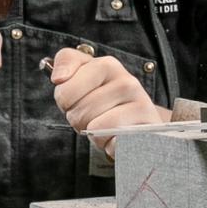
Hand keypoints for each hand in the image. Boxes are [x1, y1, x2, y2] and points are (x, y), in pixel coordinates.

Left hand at [50, 47, 166, 153]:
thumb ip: (66, 61)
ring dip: (95, 135)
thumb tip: (59, 77)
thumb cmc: (105, 98)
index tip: (75, 100)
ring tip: (105, 128)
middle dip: (80, 121)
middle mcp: (128, 83)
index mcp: (109, 66)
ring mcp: (141, 107)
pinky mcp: (147, 132)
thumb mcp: (84, 73)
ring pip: (96, 128)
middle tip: (92, 117)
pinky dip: (111, 146)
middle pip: (80, 113)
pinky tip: (118, 138)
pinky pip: (113, 145)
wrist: (141, 119)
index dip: (64, 102)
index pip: (66, 92)